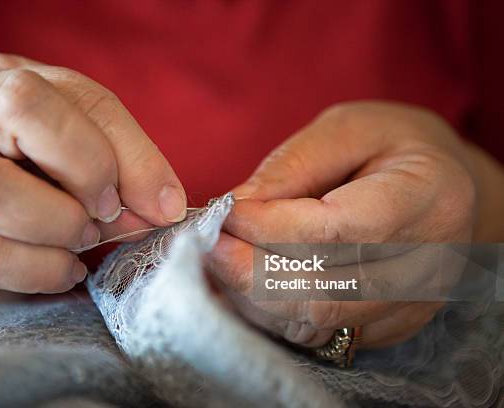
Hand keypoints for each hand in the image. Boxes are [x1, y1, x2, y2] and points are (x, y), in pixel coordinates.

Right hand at [0, 53, 186, 301]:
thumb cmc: (49, 180)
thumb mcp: (95, 153)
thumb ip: (133, 168)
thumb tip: (167, 206)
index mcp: (5, 81)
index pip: (75, 95)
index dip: (119, 151)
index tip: (147, 200)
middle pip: (18, 108)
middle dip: (84, 169)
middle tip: (108, 209)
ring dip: (61, 224)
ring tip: (83, 238)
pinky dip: (46, 269)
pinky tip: (67, 268)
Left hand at [208, 101, 475, 348]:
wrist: (446, 187)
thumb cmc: (393, 146)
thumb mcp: (346, 129)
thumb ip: (293, 166)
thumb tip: (237, 207)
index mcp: (426, 198)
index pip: (334, 231)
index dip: (268, 228)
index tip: (223, 213)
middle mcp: (427, 264)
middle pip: (320, 290)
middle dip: (247, 270)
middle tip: (205, 245)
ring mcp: (411, 304)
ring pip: (313, 322)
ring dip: (253, 297)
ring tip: (220, 263)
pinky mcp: (390, 326)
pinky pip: (319, 334)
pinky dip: (273, 313)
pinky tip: (249, 283)